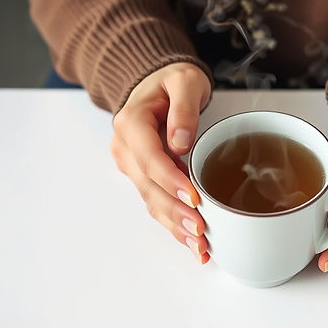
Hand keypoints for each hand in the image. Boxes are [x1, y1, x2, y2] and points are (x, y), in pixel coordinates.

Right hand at [110, 62, 211, 263]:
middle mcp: (126, 148)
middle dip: (175, 212)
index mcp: (131, 123)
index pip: (150, 158)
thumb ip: (184, 108)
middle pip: (149, 187)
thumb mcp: (184, 81)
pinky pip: (157, 203)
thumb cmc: (172, 82)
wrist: (158, 85)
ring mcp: (132, 166)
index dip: (171, 180)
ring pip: (152, 200)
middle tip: (201, 231)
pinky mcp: (144, 177)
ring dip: (175, 225)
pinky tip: (192, 243)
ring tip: (199, 245)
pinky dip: (174, 224)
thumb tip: (180, 141)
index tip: (194, 197)